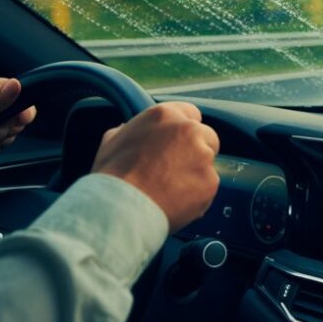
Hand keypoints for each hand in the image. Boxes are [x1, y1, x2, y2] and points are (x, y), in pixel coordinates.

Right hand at [91, 102, 219, 231]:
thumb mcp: (112, 142)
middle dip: (197, 151)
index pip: (191, 114)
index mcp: (165, 115)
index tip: (180, 143)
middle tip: (177, 170)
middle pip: (207, 137)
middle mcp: (189, 130)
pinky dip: (196, 197)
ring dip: (196, 175)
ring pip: (208, 164)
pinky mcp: (210, 181)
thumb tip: (125, 127)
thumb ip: (128, 130)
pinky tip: (175, 203)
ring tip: (171, 191)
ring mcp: (203, 156)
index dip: (184, 131)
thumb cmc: (112, 177)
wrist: (121, 208)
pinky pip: (208, 189)